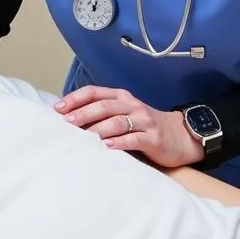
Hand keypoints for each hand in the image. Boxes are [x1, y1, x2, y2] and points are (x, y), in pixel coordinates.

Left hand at [55, 85, 203, 167]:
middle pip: (103, 106)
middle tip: (66, 122)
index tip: (58, 108)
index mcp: (121, 97)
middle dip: (82, 113)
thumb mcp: (124, 113)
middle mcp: (132, 105)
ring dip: (98, 128)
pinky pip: (134, 138)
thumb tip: (69, 118)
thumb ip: (102, 113)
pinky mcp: (154, 138)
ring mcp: (144, 121)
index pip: (94, 92)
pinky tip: (107, 147)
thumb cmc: (144, 126)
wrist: (181, 136)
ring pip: (117, 121)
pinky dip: (119, 142)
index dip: (75, 98)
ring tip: (83, 136)